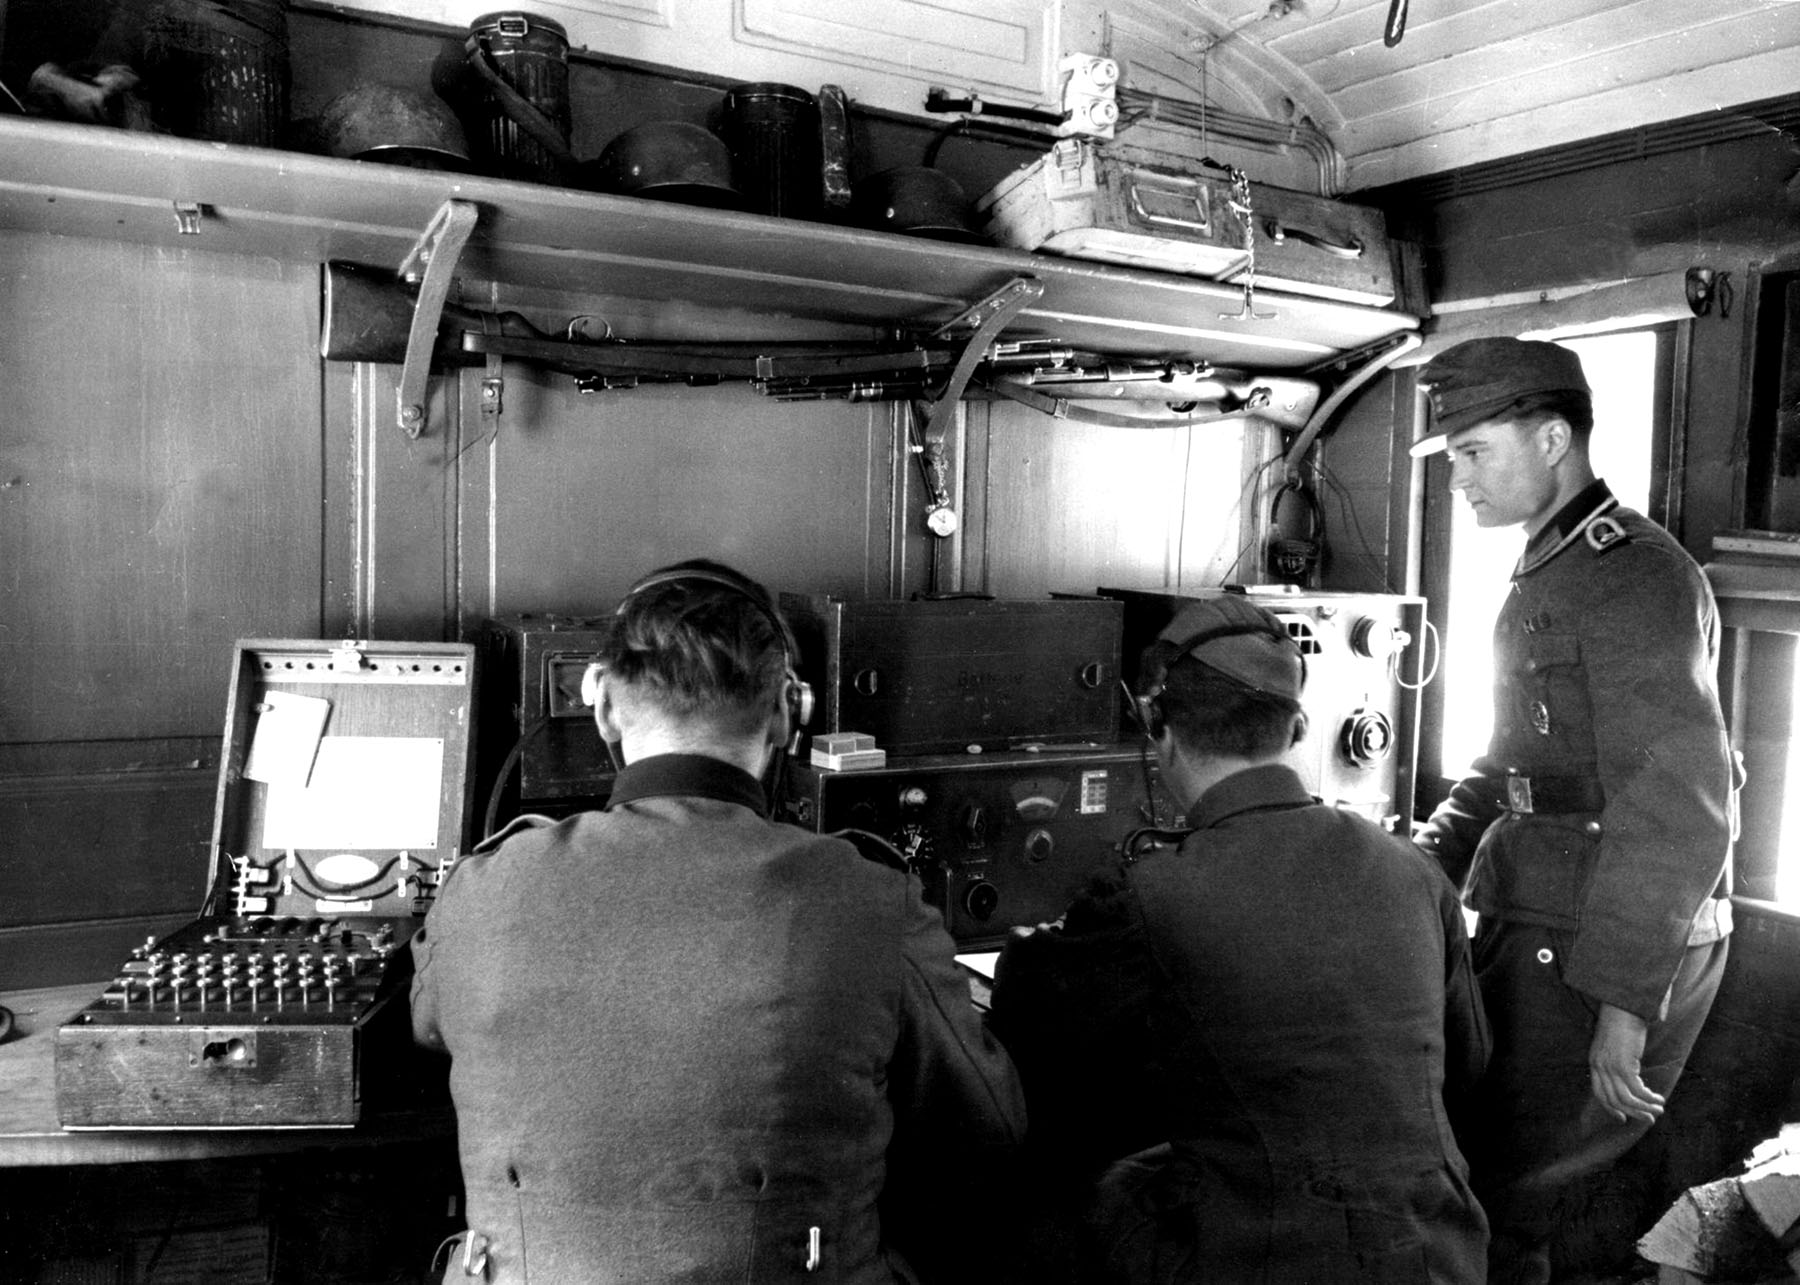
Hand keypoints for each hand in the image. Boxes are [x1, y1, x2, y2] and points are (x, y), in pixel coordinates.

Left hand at [1588, 1003, 1665, 1124]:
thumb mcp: (1614, 1044)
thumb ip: (1616, 1060)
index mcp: (1595, 1062)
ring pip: (1626, 1099)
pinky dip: (1648, 1098)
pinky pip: (1637, 1091)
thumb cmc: (1623, 1022)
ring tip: (1658, 1110)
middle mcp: (1599, 1067)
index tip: (1622, 1118)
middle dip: (1632, 1113)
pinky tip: (1658, 1099)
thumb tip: (1630, 1078)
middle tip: (1648, 1119)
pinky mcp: (1623, 1066)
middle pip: (1613, 1100)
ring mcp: (1610, 1067)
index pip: (1599, 1093)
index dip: (1610, 1108)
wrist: (1624, 1006)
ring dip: (1644, 1108)